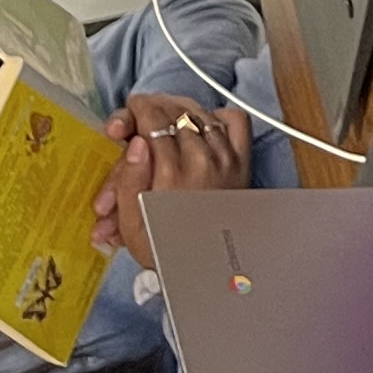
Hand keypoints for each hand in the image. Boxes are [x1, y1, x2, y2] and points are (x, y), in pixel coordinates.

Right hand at [92, 95, 252, 262]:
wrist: (205, 266)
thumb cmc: (162, 246)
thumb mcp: (131, 224)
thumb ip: (129, 181)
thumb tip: (136, 143)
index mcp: (170, 175)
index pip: (154, 122)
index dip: (138, 109)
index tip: (130, 110)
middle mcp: (201, 161)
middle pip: (176, 113)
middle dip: (154, 106)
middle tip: (141, 109)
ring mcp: (226, 158)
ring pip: (202, 113)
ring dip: (180, 107)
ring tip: (165, 112)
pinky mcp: (243, 161)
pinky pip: (234, 121)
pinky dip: (218, 115)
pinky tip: (202, 124)